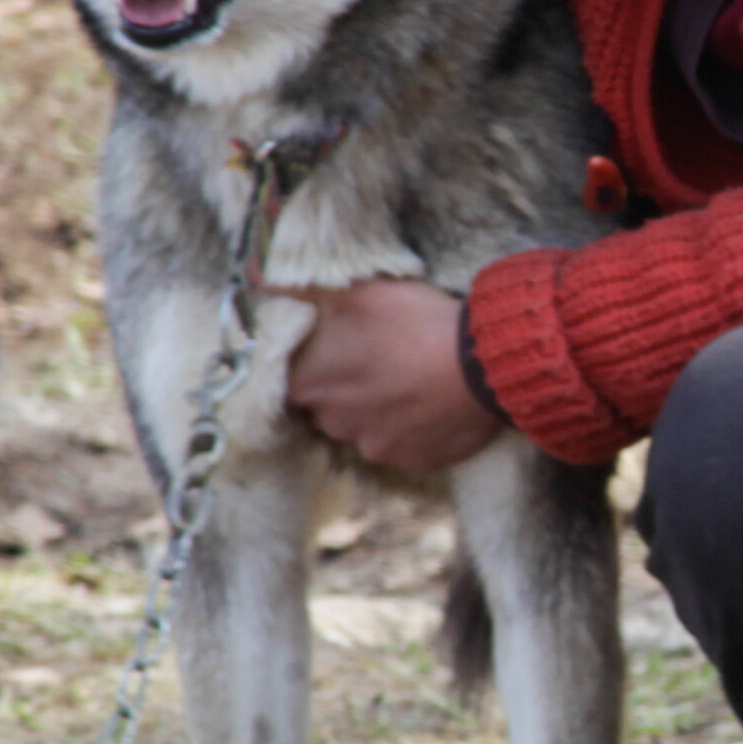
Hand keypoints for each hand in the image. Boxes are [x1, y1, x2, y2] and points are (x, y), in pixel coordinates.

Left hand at [280, 276, 500, 472]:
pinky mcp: (415, 463)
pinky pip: (407, 447)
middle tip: (377, 365)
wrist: (482, 364)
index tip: (336, 353)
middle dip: (347, 392)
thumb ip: (306, 290)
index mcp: (312, 385)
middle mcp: (335, 425)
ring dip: (381, 413)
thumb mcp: (358, 291)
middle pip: (329, 410)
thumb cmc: (414, 322)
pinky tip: (433, 405)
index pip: (294, 382)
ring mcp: (377, 448)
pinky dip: (415, 430)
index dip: (313, 366)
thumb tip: (260, 280)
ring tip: (410, 384)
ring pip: (368, 431)